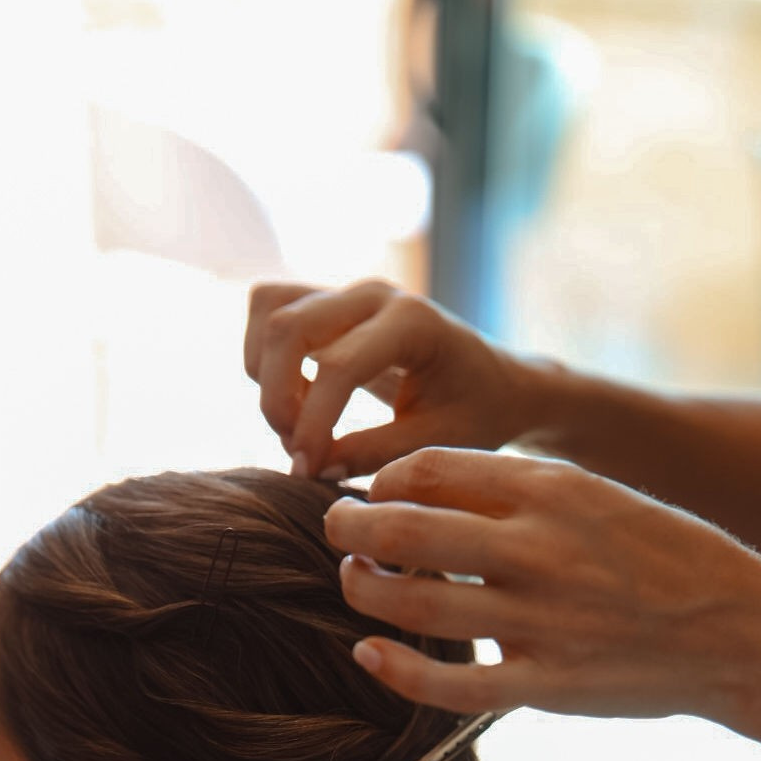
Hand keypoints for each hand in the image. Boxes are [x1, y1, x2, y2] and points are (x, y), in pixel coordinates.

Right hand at [243, 279, 534, 478]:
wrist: (494, 381)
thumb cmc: (474, 414)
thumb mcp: (437, 444)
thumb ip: (374, 454)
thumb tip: (312, 467)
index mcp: (413, 323)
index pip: (337, 366)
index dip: (312, 423)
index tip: (307, 470)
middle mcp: (375, 295)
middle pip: (287, 327)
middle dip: (276, 397)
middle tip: (296, 450)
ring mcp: (349, 291)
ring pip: (270, 309)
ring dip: (267, 373)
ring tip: (299, 421)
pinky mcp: (329, 299)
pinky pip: (270, 307)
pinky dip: (266, 355)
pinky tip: (298, 397)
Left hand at [323, 447, 760, 741]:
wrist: (742, 631)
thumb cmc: (665, 557)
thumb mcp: (597, 494)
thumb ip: (518, 491)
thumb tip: (426, 486)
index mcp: (550, 490)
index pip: (428, 467)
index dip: (381, 478)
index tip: (372, 491)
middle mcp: (537, 549)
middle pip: (403, 528)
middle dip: (349, 526)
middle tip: (336, 529)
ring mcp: (538, 621)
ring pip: (412, 601)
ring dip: (364, 588)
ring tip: (354, 582)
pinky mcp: (542, 684)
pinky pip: (447, 681)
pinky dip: (395, 668)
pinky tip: (368, 654)